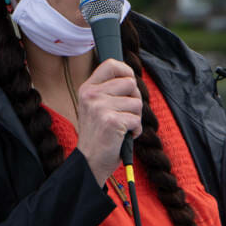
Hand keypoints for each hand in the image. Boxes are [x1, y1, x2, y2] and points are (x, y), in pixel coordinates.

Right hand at [75, 59, 142, 186]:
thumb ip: (109, 90)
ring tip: (122, 127)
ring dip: (135, 117)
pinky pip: (137, 119)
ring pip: (137, 102)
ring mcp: (100, 107)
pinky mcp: (111, 121)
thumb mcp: (96, 106)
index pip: (111, 64)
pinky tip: (124, 136)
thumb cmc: (99, 135)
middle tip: (125, 114)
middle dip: (135, 99)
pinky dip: (136, 130)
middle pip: (130, 83)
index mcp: (87, 88)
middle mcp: (91, 95)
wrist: (89, 162)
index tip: (129, 84)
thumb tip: (131, 76)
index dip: (126, 71)